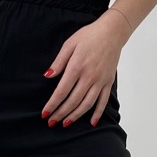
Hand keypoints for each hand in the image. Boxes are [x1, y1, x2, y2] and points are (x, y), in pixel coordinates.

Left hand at [41, 10, 128, 127]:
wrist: (112, 32)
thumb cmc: (89, 36)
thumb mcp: (69, 44)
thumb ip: (58, 62)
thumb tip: (47, 76)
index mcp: (76, 67)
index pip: (62, 91)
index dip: (52, 104)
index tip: (45, 114)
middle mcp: (89, 77)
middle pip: (73, 101)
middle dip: (61, 114)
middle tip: (51, 123)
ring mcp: (100, 81)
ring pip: (87, 104)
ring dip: (76, 116)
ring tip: (66, 124)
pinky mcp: (108, 82)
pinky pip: (103, 101)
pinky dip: (98, 113)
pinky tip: (91, 122)